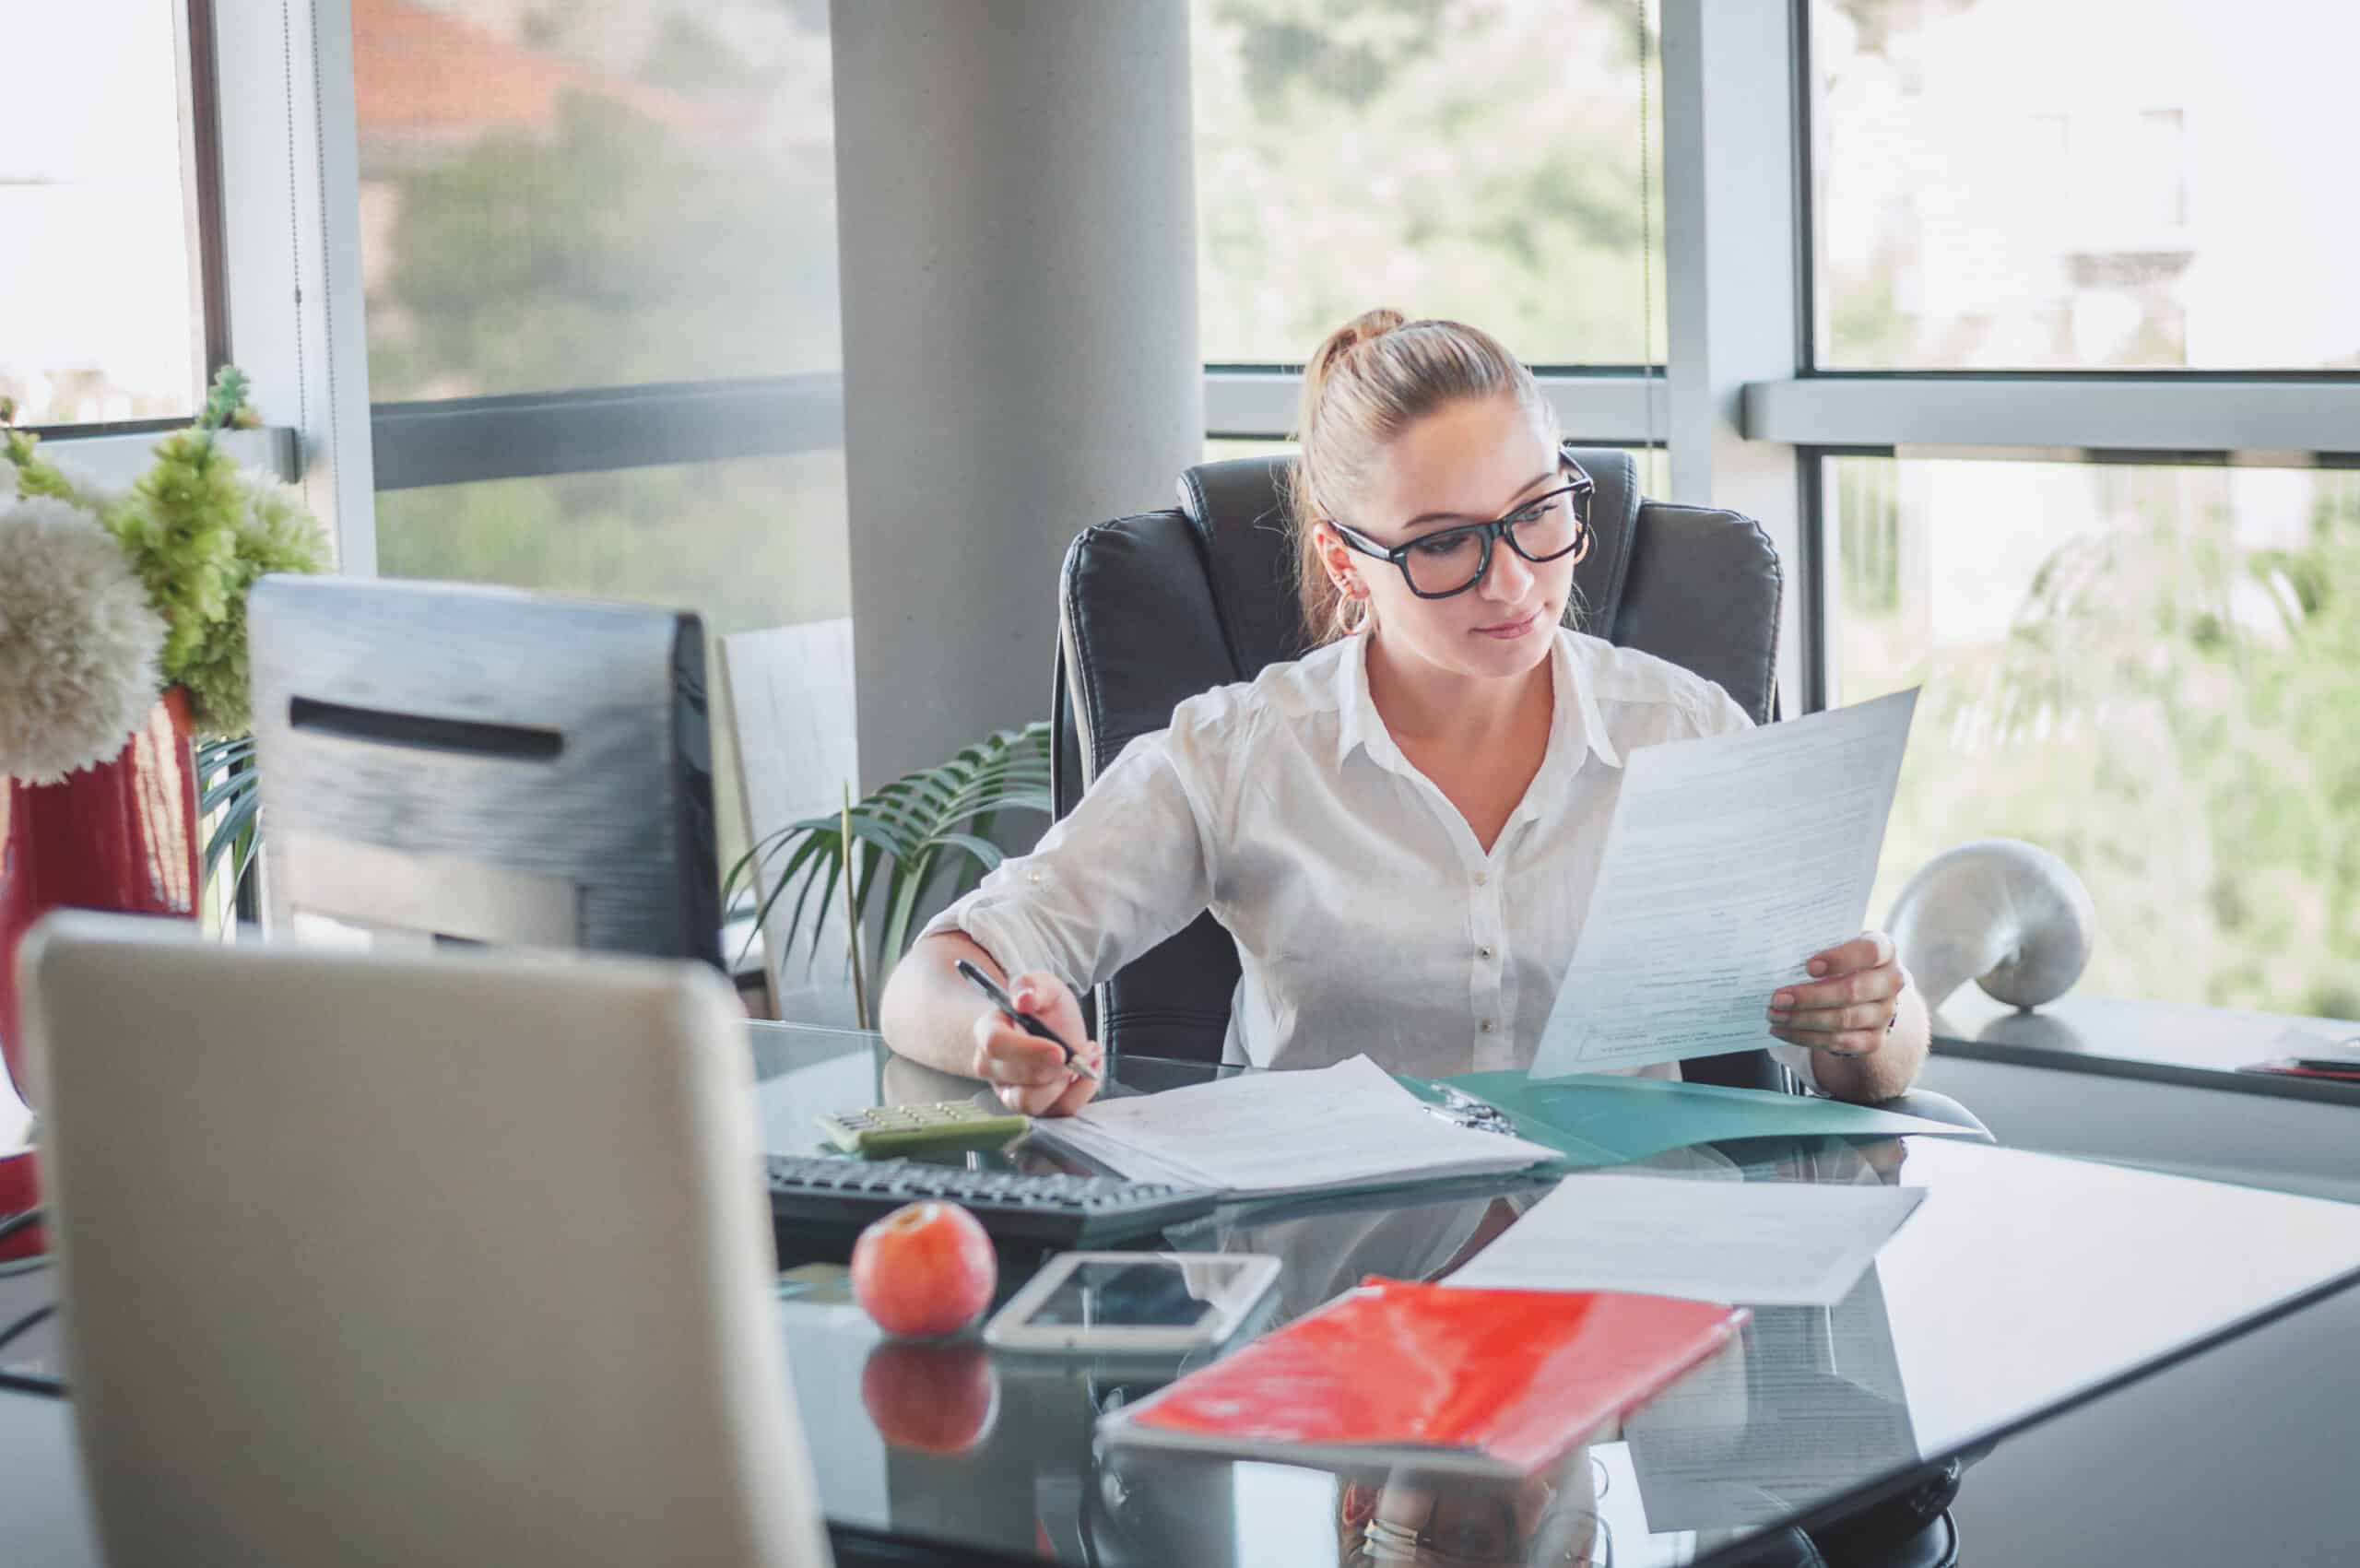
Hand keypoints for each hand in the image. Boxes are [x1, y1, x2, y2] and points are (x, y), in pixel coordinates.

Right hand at [968, 971, 1102, 1116]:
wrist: (1046, 1025)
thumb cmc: (1040, 1006)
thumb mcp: (1042, 985)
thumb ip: (1031, 985)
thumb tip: (1023, 998)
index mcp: (987, 1031)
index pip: (995, 1045)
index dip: (1028, 1051)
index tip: (1059, 1050)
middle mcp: (992, 1067)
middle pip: (1017, 1080)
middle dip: (1055, 1068)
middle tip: (1080, 1048)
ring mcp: (1010, 1091)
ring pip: (1032, 1103)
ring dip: (1067, 1083)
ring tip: (1086, 1056)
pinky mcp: (1035, 1107)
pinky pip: (1057, 1111)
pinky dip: (1081, 1091)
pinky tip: (1090, 1070)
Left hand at [1766, 930, 1905, 1057]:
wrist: (1865, 991)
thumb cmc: (1840, 961)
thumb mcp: (1834, 946)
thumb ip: (1816, 946)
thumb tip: (1778, 956)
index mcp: (1884, 951)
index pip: (1870, 951)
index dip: (1840, 959)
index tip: (1809, 966)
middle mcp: (1891, 982)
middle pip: (1852, 991)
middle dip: (1810, 997)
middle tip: (1777, 998)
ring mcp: (1885, 1013)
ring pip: (1843, 1019)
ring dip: (1803, 1019)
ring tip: (1774, 1015)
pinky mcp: (1874, 1039)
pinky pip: (1839, 1042)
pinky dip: (1806, 1037)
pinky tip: (1783, 1031)